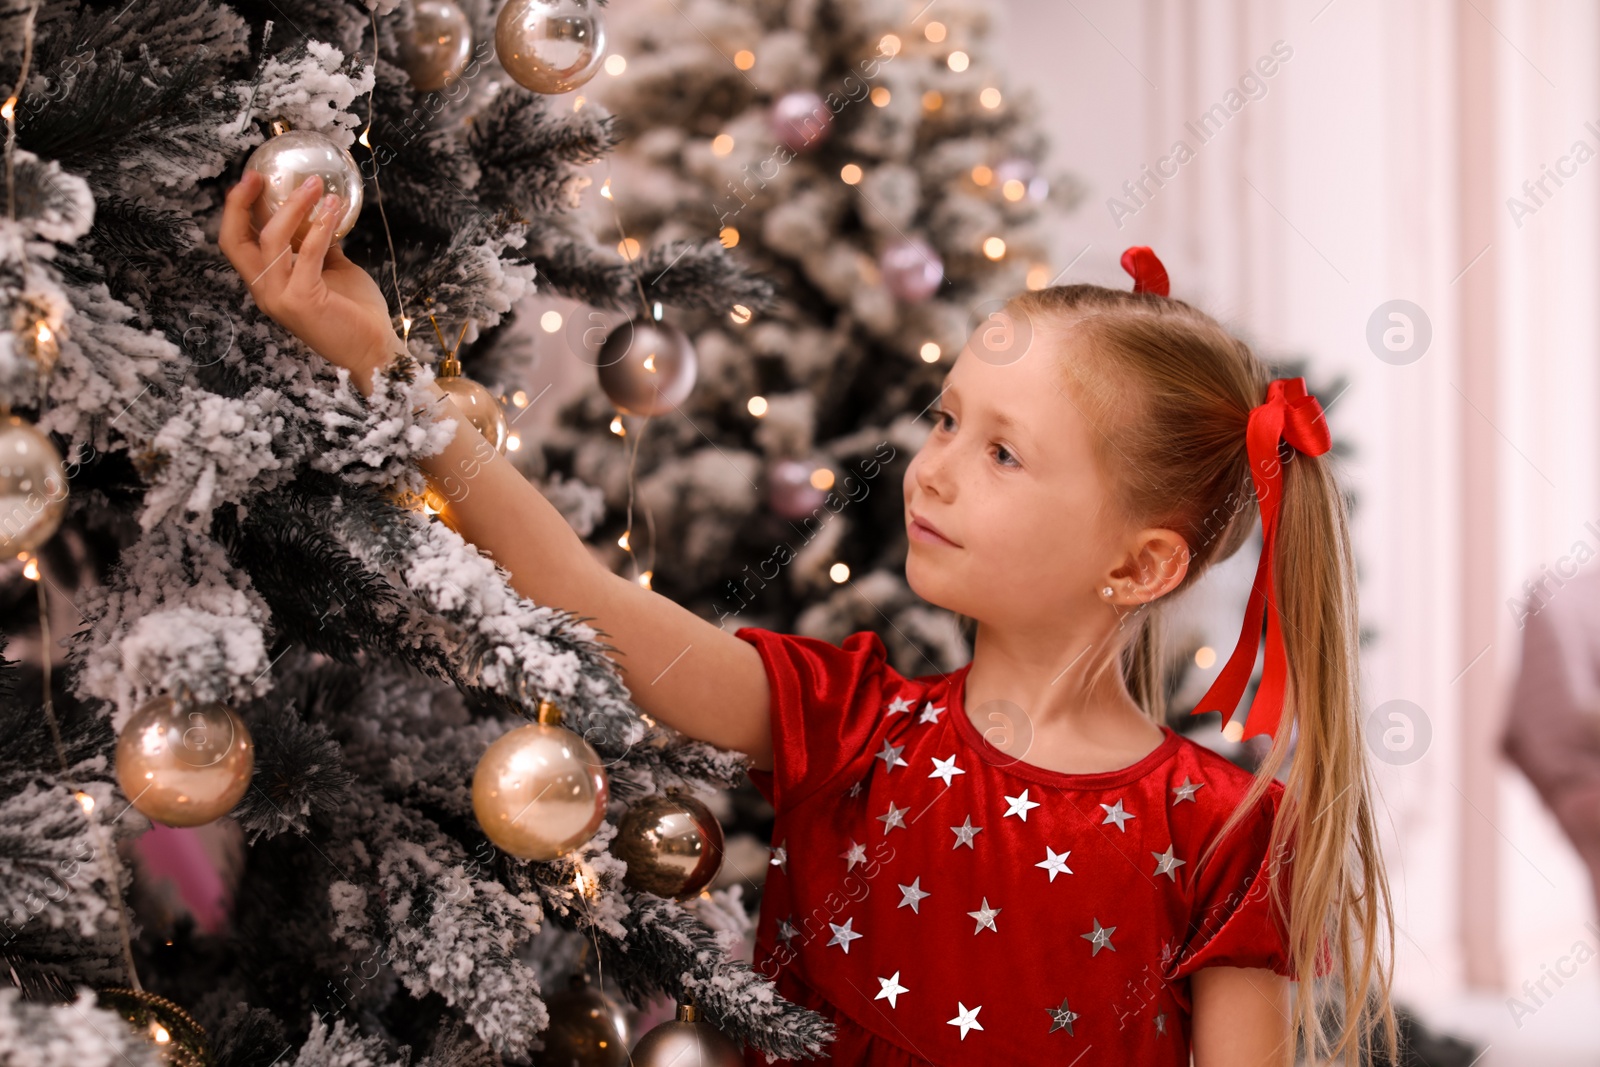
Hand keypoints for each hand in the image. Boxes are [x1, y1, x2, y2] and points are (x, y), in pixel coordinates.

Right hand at [219, 170, 400, 388]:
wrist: (374, 351)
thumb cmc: (356, 313)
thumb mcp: (331, 270)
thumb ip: (317, 246)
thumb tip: (319, 213)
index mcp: (268, 284)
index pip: (236, 243)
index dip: (236, 210)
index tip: (252, 179)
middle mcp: (265, 292)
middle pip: (234, 240)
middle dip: (241, 203)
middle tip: (259, 175)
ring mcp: (280, 297)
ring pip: (271, 239)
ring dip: (292, 206)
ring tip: (315, 185)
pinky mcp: (302, 300)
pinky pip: (307, 252)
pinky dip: (320, 225)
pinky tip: (334, 208)